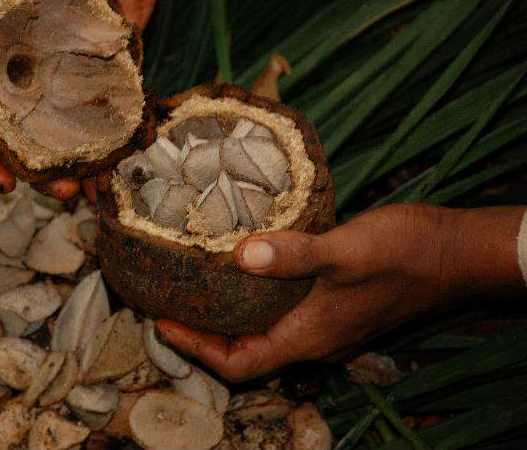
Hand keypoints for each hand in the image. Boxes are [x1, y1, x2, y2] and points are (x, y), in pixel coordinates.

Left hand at [157, 204, 525, 382]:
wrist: (454, 252)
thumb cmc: (406, 254)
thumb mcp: (345, 251)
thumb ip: (293, 255)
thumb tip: (240, 256)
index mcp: (309, 337)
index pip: (238, 364)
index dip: (196, 349)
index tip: (162, 321)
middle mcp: (315, 340)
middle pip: (245, 353)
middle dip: (204, 334)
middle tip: (172, 302)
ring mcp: (327, 326)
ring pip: (264, 333)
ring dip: (229, 317)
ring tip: (198, 287)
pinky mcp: (336, 306)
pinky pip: (283, 315)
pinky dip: (256, 301)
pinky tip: (247, 270)